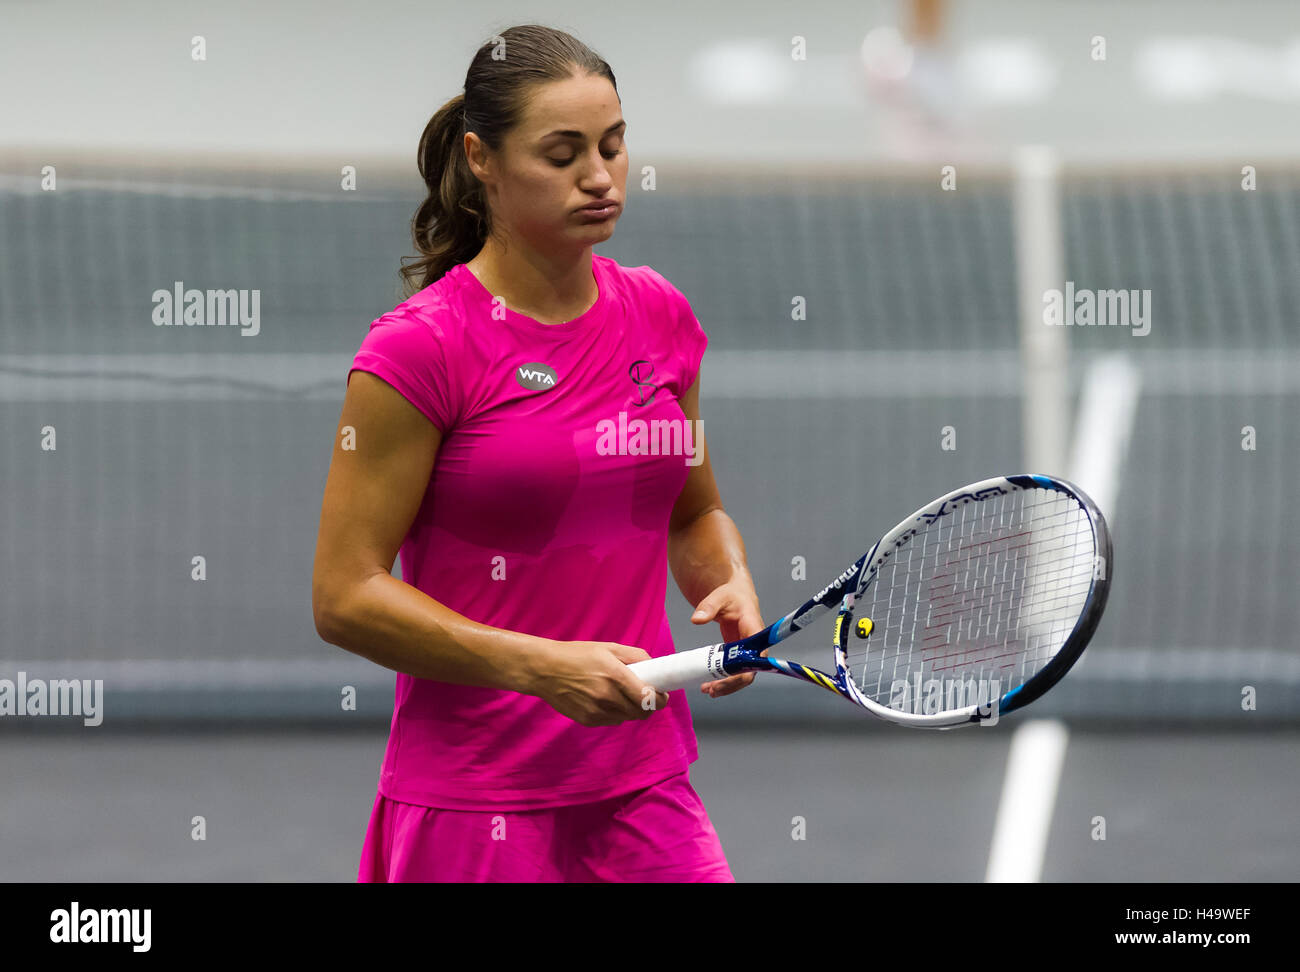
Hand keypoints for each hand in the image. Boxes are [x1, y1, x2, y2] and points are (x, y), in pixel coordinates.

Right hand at [526, 640, 670, 726]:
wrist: (544, 670)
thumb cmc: (577, 655)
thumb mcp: (609, 647)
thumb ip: (637, 656)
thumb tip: (655, 667)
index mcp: (616, 676)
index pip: (649, 698)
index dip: (661, 699)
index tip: (662, 694)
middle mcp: (608, 697)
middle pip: (642, 712)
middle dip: (648, 704)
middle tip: (644, 693)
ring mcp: (597, 711)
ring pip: (628, 718)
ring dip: (631, 709)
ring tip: (620, 694)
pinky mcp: (588, 721)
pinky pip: (612, 721)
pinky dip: (615, 712)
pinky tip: (604, 699)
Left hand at [689, 576, 763, 698]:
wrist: (736, 593)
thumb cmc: (731, 594)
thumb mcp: (719, 596)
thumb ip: (708, 607)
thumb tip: (696, 620)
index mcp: (754, 628)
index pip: (756, 655)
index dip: (746, 670)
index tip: (728, 678)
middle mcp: (754, 643)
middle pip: (749, 670)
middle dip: (732, 683)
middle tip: (712, 689)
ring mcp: (746, 650)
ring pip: (742, 674)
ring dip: (727, 685)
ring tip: (708, 690)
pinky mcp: (737, 653)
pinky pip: (734, 670)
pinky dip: (723, 678)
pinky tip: (709, 684)